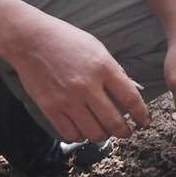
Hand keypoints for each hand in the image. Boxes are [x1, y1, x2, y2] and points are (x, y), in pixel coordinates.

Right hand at [5, 15, 148, 143]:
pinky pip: (71, 134)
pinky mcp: (50, 108)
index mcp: (103, 68)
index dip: (141, 114)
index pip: (130, 98)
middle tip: (127, 132)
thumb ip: (113, 71)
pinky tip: (84, 130)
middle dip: (125, 131)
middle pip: (114, 121)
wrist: (30, 40)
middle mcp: (87, 86)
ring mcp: (67, 99)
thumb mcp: (97, 48)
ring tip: (105, 132)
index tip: (145, 122)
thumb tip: (128, 93)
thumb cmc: (67, 41)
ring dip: (104, 136)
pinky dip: (81, 136)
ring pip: (94, 132)